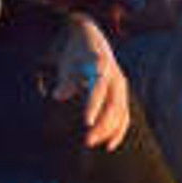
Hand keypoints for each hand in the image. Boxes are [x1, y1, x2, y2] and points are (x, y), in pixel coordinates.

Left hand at [51, 13, 129, 150]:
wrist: (91, 36)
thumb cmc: (75, 53)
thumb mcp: (67, 62)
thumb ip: (65, 80)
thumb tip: (57, 96)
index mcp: (101, 66)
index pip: (99, 88)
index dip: (94, 105)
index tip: (87, 122)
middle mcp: (115, 76)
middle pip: (113, 104)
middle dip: (102, 125)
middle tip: (86, 141)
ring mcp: (121, 86)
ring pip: (120, 112)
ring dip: (108, 130)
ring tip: (91, 143)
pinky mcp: (122, 94)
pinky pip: (124, 115)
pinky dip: (118, 130)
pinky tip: (109, 146)